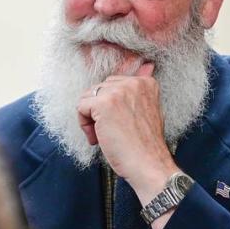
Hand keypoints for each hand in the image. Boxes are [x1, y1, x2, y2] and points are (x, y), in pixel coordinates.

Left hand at [77, 61, 178, 202]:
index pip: (113, 85)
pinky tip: (98, 138)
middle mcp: (132, 82)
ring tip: (104, 136)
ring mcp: (118, 91)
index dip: (111, 107)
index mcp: (145, 82)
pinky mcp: (104, 103)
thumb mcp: (149, 109)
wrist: (148, 164)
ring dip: (91, 118)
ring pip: (88, 97)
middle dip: (99, 111)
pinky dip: (84, 125)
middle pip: (99, 89)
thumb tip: (148, 64)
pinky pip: (80, 107)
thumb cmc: (145, 144)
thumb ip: (141, 89)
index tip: (120, 123)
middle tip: (111, 132)